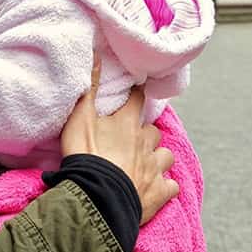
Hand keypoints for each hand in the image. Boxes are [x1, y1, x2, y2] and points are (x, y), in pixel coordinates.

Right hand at [60, 56, 177, 224]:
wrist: (97, 198)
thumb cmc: (86, 155)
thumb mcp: (80, 118)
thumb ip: (90, 88)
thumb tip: (97, 53)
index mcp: (128, 124)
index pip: (137, 100)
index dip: (135, 94)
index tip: (134, 92)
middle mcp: (146, 143)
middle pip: (153, 131)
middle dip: (146, 133)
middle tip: (132, 137)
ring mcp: (155, 169)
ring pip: (166, 156)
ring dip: (158, 157)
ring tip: (147, 161)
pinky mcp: (159, 193)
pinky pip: (171, 185)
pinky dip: (165, 185)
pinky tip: (157, 187)